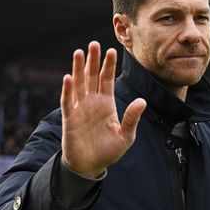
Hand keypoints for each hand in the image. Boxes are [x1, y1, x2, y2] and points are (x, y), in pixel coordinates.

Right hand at [61, 41, 146, 177]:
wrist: (91, 166)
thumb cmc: (109, 151)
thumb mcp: (125, 136)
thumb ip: (132, 118)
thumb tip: (142, 101)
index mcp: (106, 104)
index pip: (107, 80)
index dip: (109, 66)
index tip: (112, 50)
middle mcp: (92, 102)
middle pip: (91, 77)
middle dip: (93, 61)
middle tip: (94, 44)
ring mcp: (80, 109)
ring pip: (78, 84)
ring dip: (78, 69)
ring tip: (79, 52)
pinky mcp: (70, 118)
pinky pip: (68, 101)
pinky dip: (68, 90)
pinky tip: (68, 77)